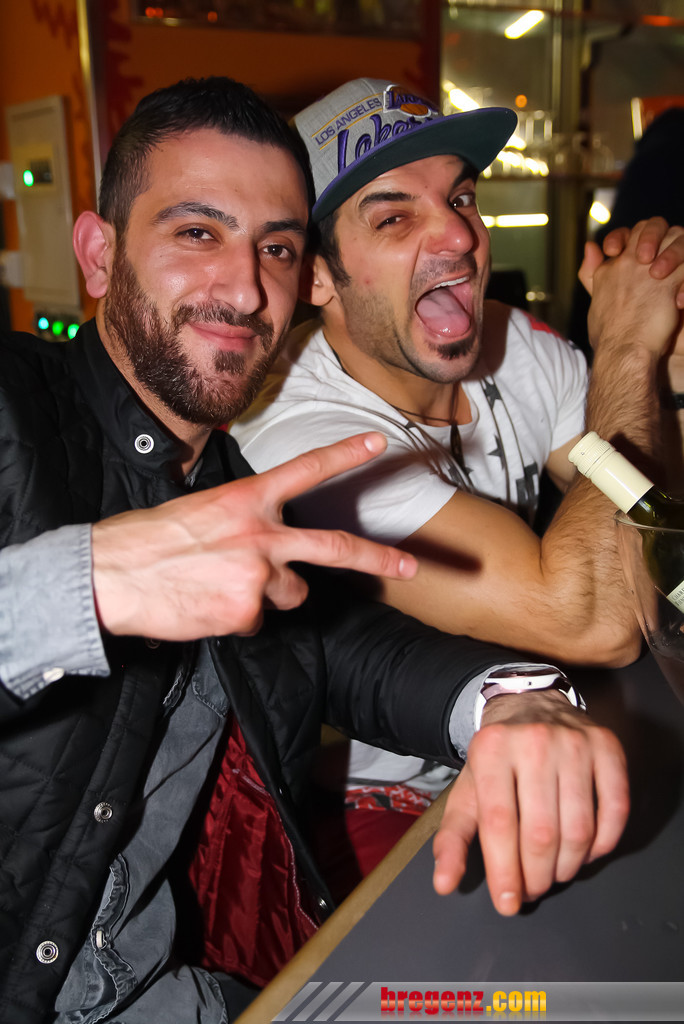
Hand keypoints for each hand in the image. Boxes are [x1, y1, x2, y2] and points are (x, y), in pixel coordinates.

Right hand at [92, 432, 415, 639]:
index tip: (377, 442)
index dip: (344, 455)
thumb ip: (243, 522)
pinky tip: (206, 606)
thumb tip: (265, 549)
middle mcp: (261, 532)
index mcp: (246, 498)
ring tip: (222, 587)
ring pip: (290, 594)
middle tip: (411, 566)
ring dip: (269, 595)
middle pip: (334, 548)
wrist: (112, 574)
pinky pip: (256, 621)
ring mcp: (257, 573)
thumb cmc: (149, 540)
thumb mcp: (201, 511)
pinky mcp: (245, 610)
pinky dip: (237, 618)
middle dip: (377, 559)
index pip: (306, 470)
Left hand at [432, 690, 628, 914]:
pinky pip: (614, 811)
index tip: (508, 902)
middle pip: (541, 832)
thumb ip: (453, 838)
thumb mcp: (468, 790)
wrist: (530, 703)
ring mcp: (575, 742)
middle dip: (537, 875)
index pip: (499, 824)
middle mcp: (534, 741)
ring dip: (568, 866)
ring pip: (579, 829)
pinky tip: (584, 851)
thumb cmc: (497, 757)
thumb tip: (445, 884)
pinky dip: (602, 844)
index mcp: (491, 750)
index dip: (505, 871)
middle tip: (532, 888)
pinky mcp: (607, 747)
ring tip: (554, 872)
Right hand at [579, 220, 683, 355]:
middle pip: (652, 226)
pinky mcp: (669, 283)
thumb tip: (590, 247)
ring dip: (680, 253)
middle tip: (665, 261)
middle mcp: (627, 264)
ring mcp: (648, 271)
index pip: (626, 235)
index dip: (639, 238)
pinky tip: (681, 299)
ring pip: (675, 238)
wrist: (622, 352)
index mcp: (609, 270)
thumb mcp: (594, 302)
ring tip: (677, 274)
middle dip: (663, 236)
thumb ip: (592, 272)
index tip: (644, 257)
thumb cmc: (608, 337)